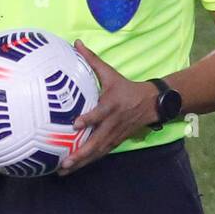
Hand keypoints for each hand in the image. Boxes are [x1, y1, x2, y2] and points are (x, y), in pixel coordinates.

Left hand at [56, 40, 158, 173]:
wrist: (150, 104)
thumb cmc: (125, 88)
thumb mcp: (110, 73)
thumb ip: (92, 60)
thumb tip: (76, 43)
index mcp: (111, 106)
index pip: (100, 114)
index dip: (89, 119)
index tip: (75, 124)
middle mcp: (112, 123)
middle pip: (96, 141)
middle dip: (81, 153)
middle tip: (64, 161)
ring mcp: (114, 135)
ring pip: (97, 152)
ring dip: (81, 162)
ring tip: (63, 171)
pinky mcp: (114, 142)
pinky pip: (99, 155)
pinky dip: (86, 163)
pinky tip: (72, 169)